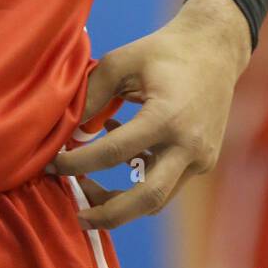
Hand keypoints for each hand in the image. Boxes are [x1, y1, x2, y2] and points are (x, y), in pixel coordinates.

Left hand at [46, 0, 251, 230]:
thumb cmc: (162, 51)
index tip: (53, 164)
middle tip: (78, 217)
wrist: (214, 50)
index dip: (79, 162)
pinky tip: (118, 154)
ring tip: (87, 187)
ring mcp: (200, 158)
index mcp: (166, 117)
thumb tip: (67, 129)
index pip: (115, 152)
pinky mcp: (203, 162)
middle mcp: (188, 145)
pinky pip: (167, 181)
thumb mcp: (121, 61)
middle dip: (109, 213)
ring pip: (159, 199)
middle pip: (148, 198)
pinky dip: (139, 178)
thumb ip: (92, 95)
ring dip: (122, 202)